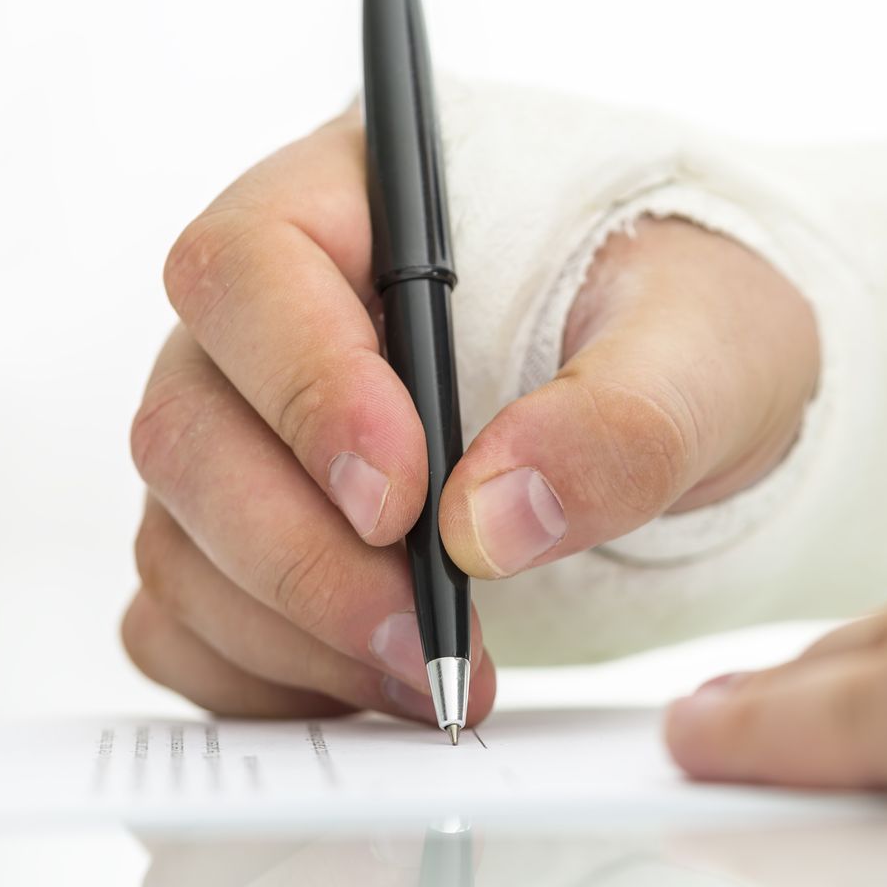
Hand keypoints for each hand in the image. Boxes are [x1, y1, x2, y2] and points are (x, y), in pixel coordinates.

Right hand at [123, 108, 818, 720]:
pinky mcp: (244, 538)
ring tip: (436, 677)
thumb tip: (490, 522)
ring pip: (181, 536)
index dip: (303, 390)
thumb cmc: (688, 327)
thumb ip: (619, 420)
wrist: (696, 400)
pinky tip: (378, 687)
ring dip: (294, 632)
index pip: (249, 270)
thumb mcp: (705, 348)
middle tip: (428, 638)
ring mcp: (241, 430)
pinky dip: (266, 676)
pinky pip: (188, 620)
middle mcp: (265, 315)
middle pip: (188, 426)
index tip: (402, 502)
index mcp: (354, 200)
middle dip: (302, 555)